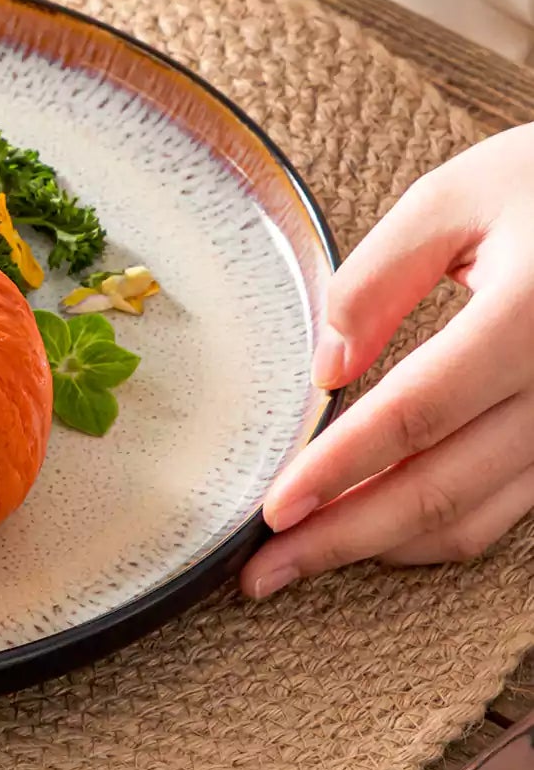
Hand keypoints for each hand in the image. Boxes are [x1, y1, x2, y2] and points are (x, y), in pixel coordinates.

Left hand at [242, 122, 533, 597]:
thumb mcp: (454, 196)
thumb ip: (379, 277)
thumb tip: (325, 369)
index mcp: (533, 314)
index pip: (419, 411)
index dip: (340, 467)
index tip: (273, 509)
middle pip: (444, 487)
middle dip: (344, 538)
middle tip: (262, 572)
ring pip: (479, 514)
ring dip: (385, 547)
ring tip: (301, 560)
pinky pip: (511, 506)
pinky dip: (437, 528)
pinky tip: (373, 530)